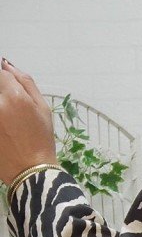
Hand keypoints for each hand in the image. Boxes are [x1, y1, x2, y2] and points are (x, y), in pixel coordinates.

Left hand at [0, 58, 57, 186]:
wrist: (31, 171)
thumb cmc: (41, 140)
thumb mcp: (43, 109)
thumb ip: (26, 82)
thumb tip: (7, 65)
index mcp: (14, 97)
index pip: (0, 72)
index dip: (4, 78)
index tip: (8, 88)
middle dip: (3, 94)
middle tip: (12, 113)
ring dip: (2, 109)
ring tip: (10, 123)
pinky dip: (0, 121)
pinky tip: (6, 130)